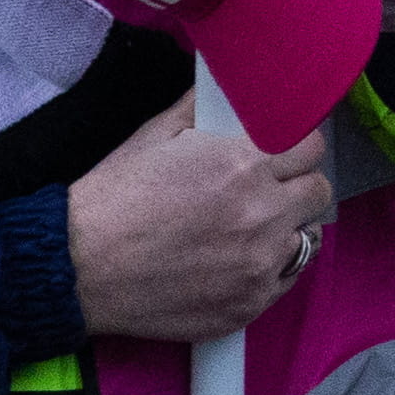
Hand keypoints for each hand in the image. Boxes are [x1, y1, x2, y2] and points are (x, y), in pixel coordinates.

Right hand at [65, 112, 331, 345]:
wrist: (76, 268)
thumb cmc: (113, 199)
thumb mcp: (155, 135)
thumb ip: (204, 110)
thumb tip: (231, 89)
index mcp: (244, 164)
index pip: (311, 147)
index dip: (294, 147)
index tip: (280, 153)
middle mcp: (262, 213)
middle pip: (318, 191)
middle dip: (296, 185)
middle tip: (268, 189)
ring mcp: (260, 264)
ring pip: (308, 237)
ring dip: (287, 227)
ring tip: (251, 227)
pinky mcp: (249, 304)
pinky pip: (288, 278)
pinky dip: (272, 266)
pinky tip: (240, 258)